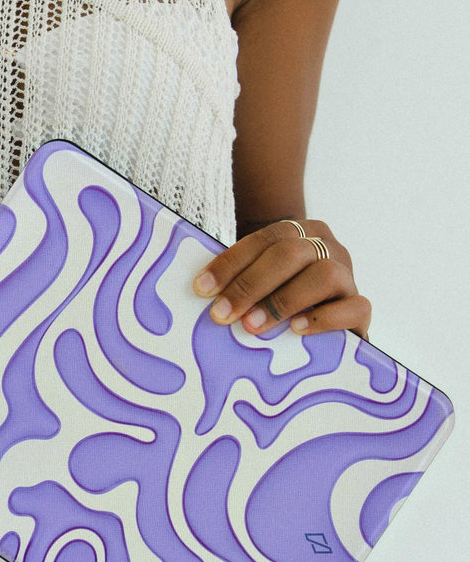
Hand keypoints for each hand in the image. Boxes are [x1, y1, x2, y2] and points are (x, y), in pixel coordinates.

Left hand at [192, 219, 370, 339]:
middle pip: (290, 253)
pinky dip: (324, 319)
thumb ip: (238, 279)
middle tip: (222, 314)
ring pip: (324, 275)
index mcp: (299, 232)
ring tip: (252, 326)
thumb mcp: (258, 281)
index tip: (202, 288)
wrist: (323, 319)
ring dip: (282, 301)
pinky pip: (355, 307)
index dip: (231, 262)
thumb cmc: (277, 296)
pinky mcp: (360, 307)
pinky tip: (296, 330)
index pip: (265, 238)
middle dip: (250, 284)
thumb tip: (200, 293)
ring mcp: (348, 275)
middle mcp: (327, 247)